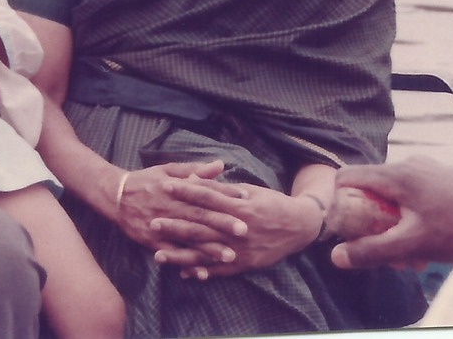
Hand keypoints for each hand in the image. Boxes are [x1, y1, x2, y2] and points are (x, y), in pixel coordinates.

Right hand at [110, 161, 243, 255]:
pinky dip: (186, 263)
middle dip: (222, 223)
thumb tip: (220, 165)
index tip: (245, 198)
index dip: (225, 194)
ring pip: (188, 237)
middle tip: (244, 230)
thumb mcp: (168, 170)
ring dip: (209, 247)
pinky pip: (172, 254)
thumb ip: (195, 170)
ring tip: (230, 256)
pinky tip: (202, 272)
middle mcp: (170, 206)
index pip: (204, 191)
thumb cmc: (145, 181)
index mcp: (176, 188)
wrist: (115, 195)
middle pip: (199, 215)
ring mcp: (161, 225)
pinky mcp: (153, 241)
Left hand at [153, 179, 319, 278]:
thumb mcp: (249, 190)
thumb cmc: (271, 202)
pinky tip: (184, 273)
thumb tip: (196, 178)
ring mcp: (242, 249)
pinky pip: (221, 270)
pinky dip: (202, 272)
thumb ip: (222, 188)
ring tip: (158, 255)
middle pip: (202, 226)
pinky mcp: (247, 263)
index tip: (164, 186)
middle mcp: (239, 228)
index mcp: (240, 205)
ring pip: (206, 252)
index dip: (185, 190)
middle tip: (152, 223)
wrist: (300, 226)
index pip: (207, 196)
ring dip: (181, 255)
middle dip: (175, 226)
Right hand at [330, 157, 452, 269]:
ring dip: (394, 224)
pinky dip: (412, 217)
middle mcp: (408, 165)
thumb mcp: (412, 244)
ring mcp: (427, 170)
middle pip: (371, 190)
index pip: (346, 177)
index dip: (338, 203)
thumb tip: (336, 256)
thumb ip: (372, 250)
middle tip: (387, 251)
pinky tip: (429, 240)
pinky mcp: (442, 178)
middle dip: (372, 222)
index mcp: (395, 175)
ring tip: (413, 253)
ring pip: (394, 196)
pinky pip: (413, 195)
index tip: (348, 228)